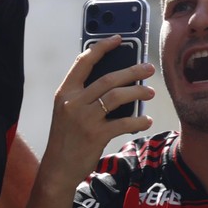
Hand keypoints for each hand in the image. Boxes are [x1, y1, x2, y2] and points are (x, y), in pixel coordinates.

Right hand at [43, 37, 154, 178]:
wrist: (57, 169)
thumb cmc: (68, 136)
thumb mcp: (69, 111)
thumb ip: (86, 94)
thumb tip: (120, 77)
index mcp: (65, 92)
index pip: (83, 62)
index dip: (102, 47)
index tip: (120, 38)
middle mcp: (72, 102)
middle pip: (109, 78)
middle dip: (133, 71)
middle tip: (149, 68)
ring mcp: (83, 119)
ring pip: (118, 96)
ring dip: (139, 92)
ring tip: (150, 92)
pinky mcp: (95, 135)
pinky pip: (124, 121)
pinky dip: (139, 120)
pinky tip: (146, 120)